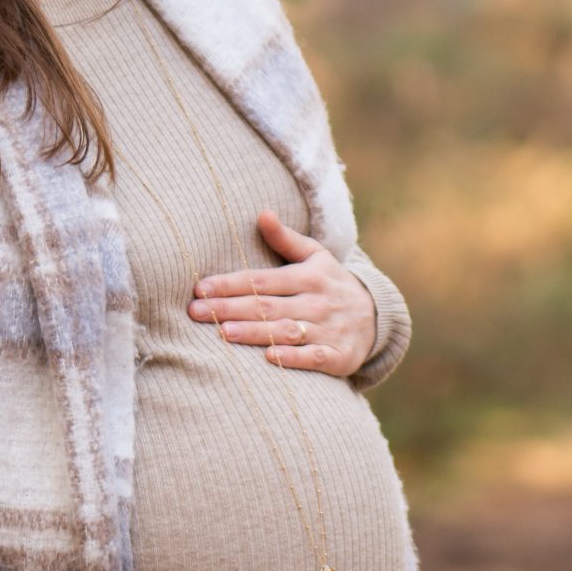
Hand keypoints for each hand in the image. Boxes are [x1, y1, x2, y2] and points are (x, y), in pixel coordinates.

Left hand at [187, 211, 375, 376]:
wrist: (376, 318)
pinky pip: (314, 358)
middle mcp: (317, 302)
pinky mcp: (338, 356)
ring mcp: (328, 329)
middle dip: (230, 308)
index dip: (230, 283)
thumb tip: (262, 213)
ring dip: (255, 332)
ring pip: (286, 331)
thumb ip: (285, 239)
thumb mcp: (315, 256)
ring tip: (223, 333)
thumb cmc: (331, 284)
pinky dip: (293, 358)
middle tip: (195, 311)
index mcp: (308, 276)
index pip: (262, 280)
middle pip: (267, 306)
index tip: (200, 288)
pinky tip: (269, 357)